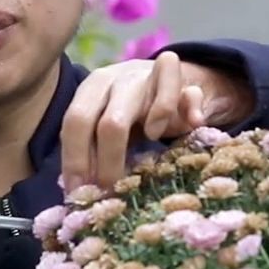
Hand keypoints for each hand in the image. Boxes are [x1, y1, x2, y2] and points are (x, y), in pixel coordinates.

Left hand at [60, 52, 253, 189]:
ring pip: (152, 102)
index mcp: (93, 88)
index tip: (78, 191)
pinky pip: (191, 92)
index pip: (75, 121)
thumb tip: (78, 189)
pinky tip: (194, 122)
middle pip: (111, 121)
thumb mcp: (105, 126)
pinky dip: (192, 106)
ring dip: (153, 127)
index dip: (75, 159)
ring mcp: (153, 77)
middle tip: (110, 188)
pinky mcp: (185, 77)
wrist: (170, 80)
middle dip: (108, 161)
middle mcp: (119, 79)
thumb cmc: (131, 111)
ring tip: (153, 138)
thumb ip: (92, 149)